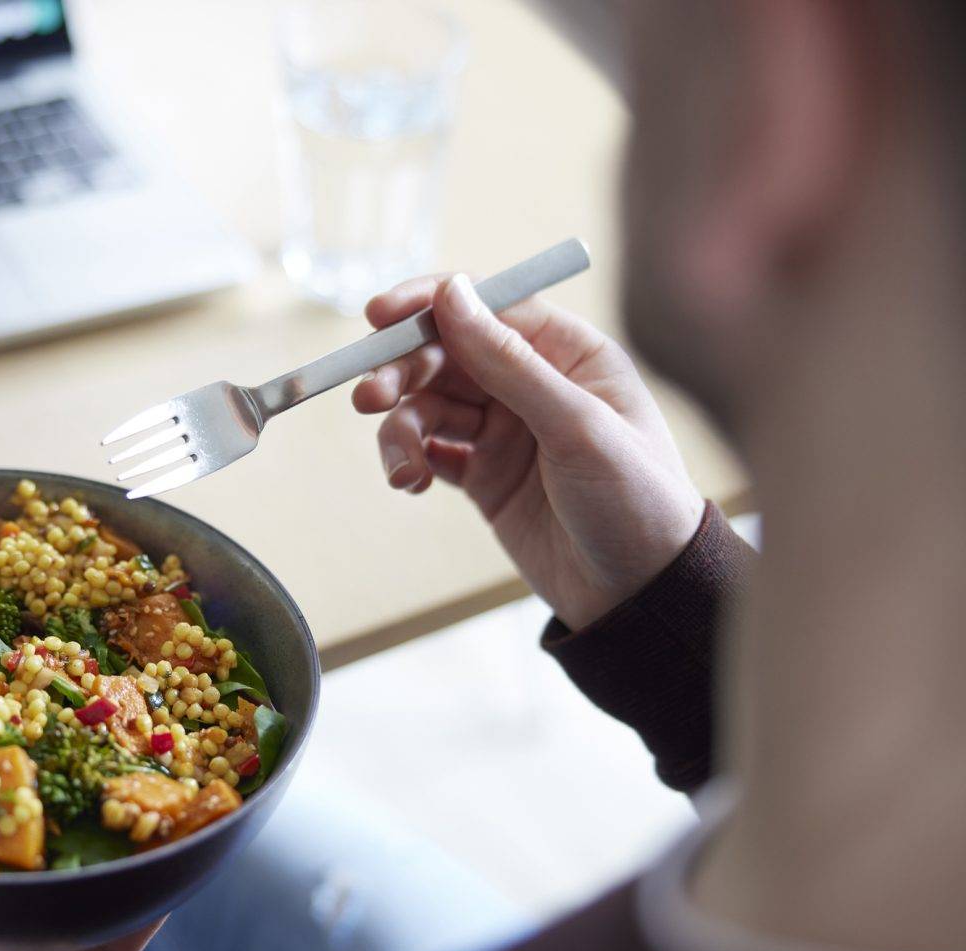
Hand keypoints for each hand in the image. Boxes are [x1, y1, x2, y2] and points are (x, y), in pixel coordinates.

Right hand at [352, 273, 703, 628]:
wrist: (640, 595)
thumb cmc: (635, 500)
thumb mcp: (576, 425)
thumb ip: (508, 361)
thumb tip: (451, 294)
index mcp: (568, 353)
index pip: (487, 307)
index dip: (428, 306)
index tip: (378, 316)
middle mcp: (532, 384)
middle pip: (446, 354)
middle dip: (402, 372)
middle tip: (370, 398)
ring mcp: (505, 430)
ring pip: (429, 405)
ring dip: (401, 428)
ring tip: (400, 467)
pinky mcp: (484, 476)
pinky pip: (429, 451)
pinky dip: (408, 460)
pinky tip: (409, 481)